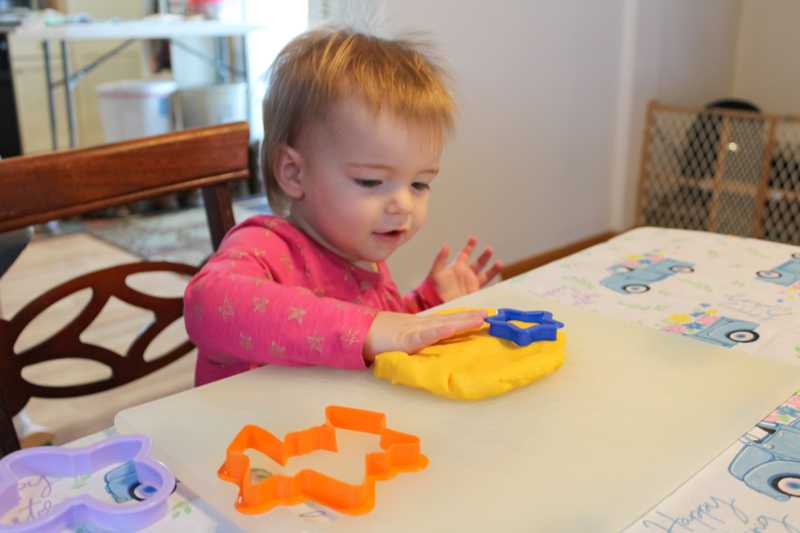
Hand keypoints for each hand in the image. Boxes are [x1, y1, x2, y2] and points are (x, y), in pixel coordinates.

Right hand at [363, 309, 487, 361]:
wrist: (360, 332)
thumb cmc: (382, 337)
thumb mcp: (406, 337)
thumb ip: (422, 339)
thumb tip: (438, 344)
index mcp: (424, 326)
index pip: (449, 320)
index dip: (466, 317)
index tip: (484, 316)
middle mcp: (423, 325)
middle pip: (451, 320)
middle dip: (471, 318)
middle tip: (491, 316)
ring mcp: (415, 331)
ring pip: (442, 325)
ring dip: (462, 322)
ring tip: (479, 319)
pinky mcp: (406, 340)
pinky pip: (424, 336)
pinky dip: (438, 332)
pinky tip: (451, 328)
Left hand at [429, 237, 502, 301]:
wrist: (436, 305)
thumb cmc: (433, 288)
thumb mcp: (436, 272)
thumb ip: (440, 259)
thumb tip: (444, 245)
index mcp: (457, 267)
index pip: (465, 254)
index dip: (470, 246)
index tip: (474, 238)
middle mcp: (465, 275)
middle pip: (478, 263)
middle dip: (485, 256)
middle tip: (489, 248)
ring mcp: (470, 284)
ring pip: (485, 275)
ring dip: (493, 270)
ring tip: (499, 263)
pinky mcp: (474, 294)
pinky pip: (485, 290)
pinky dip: (492, 288)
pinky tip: (496, 285)